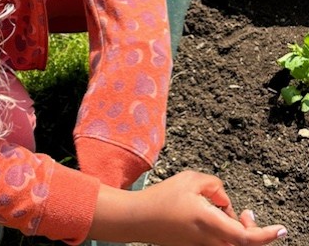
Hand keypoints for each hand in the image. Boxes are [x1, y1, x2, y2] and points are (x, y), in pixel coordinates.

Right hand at [90, 170, 286, 244]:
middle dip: (252, 228)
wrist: (139, 220)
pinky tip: (213, 214)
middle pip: (242, 243)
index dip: (266, 235)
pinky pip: (219, 242)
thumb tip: (224, 199)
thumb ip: (214, 185)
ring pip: (231, 242)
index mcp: (209, 223)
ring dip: (237, 228)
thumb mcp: (190, 180)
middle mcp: (209, 241)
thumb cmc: (162, 198)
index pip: (247, 238)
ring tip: (227, 210)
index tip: (280, 229)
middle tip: (247, 212)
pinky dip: (225, 231)